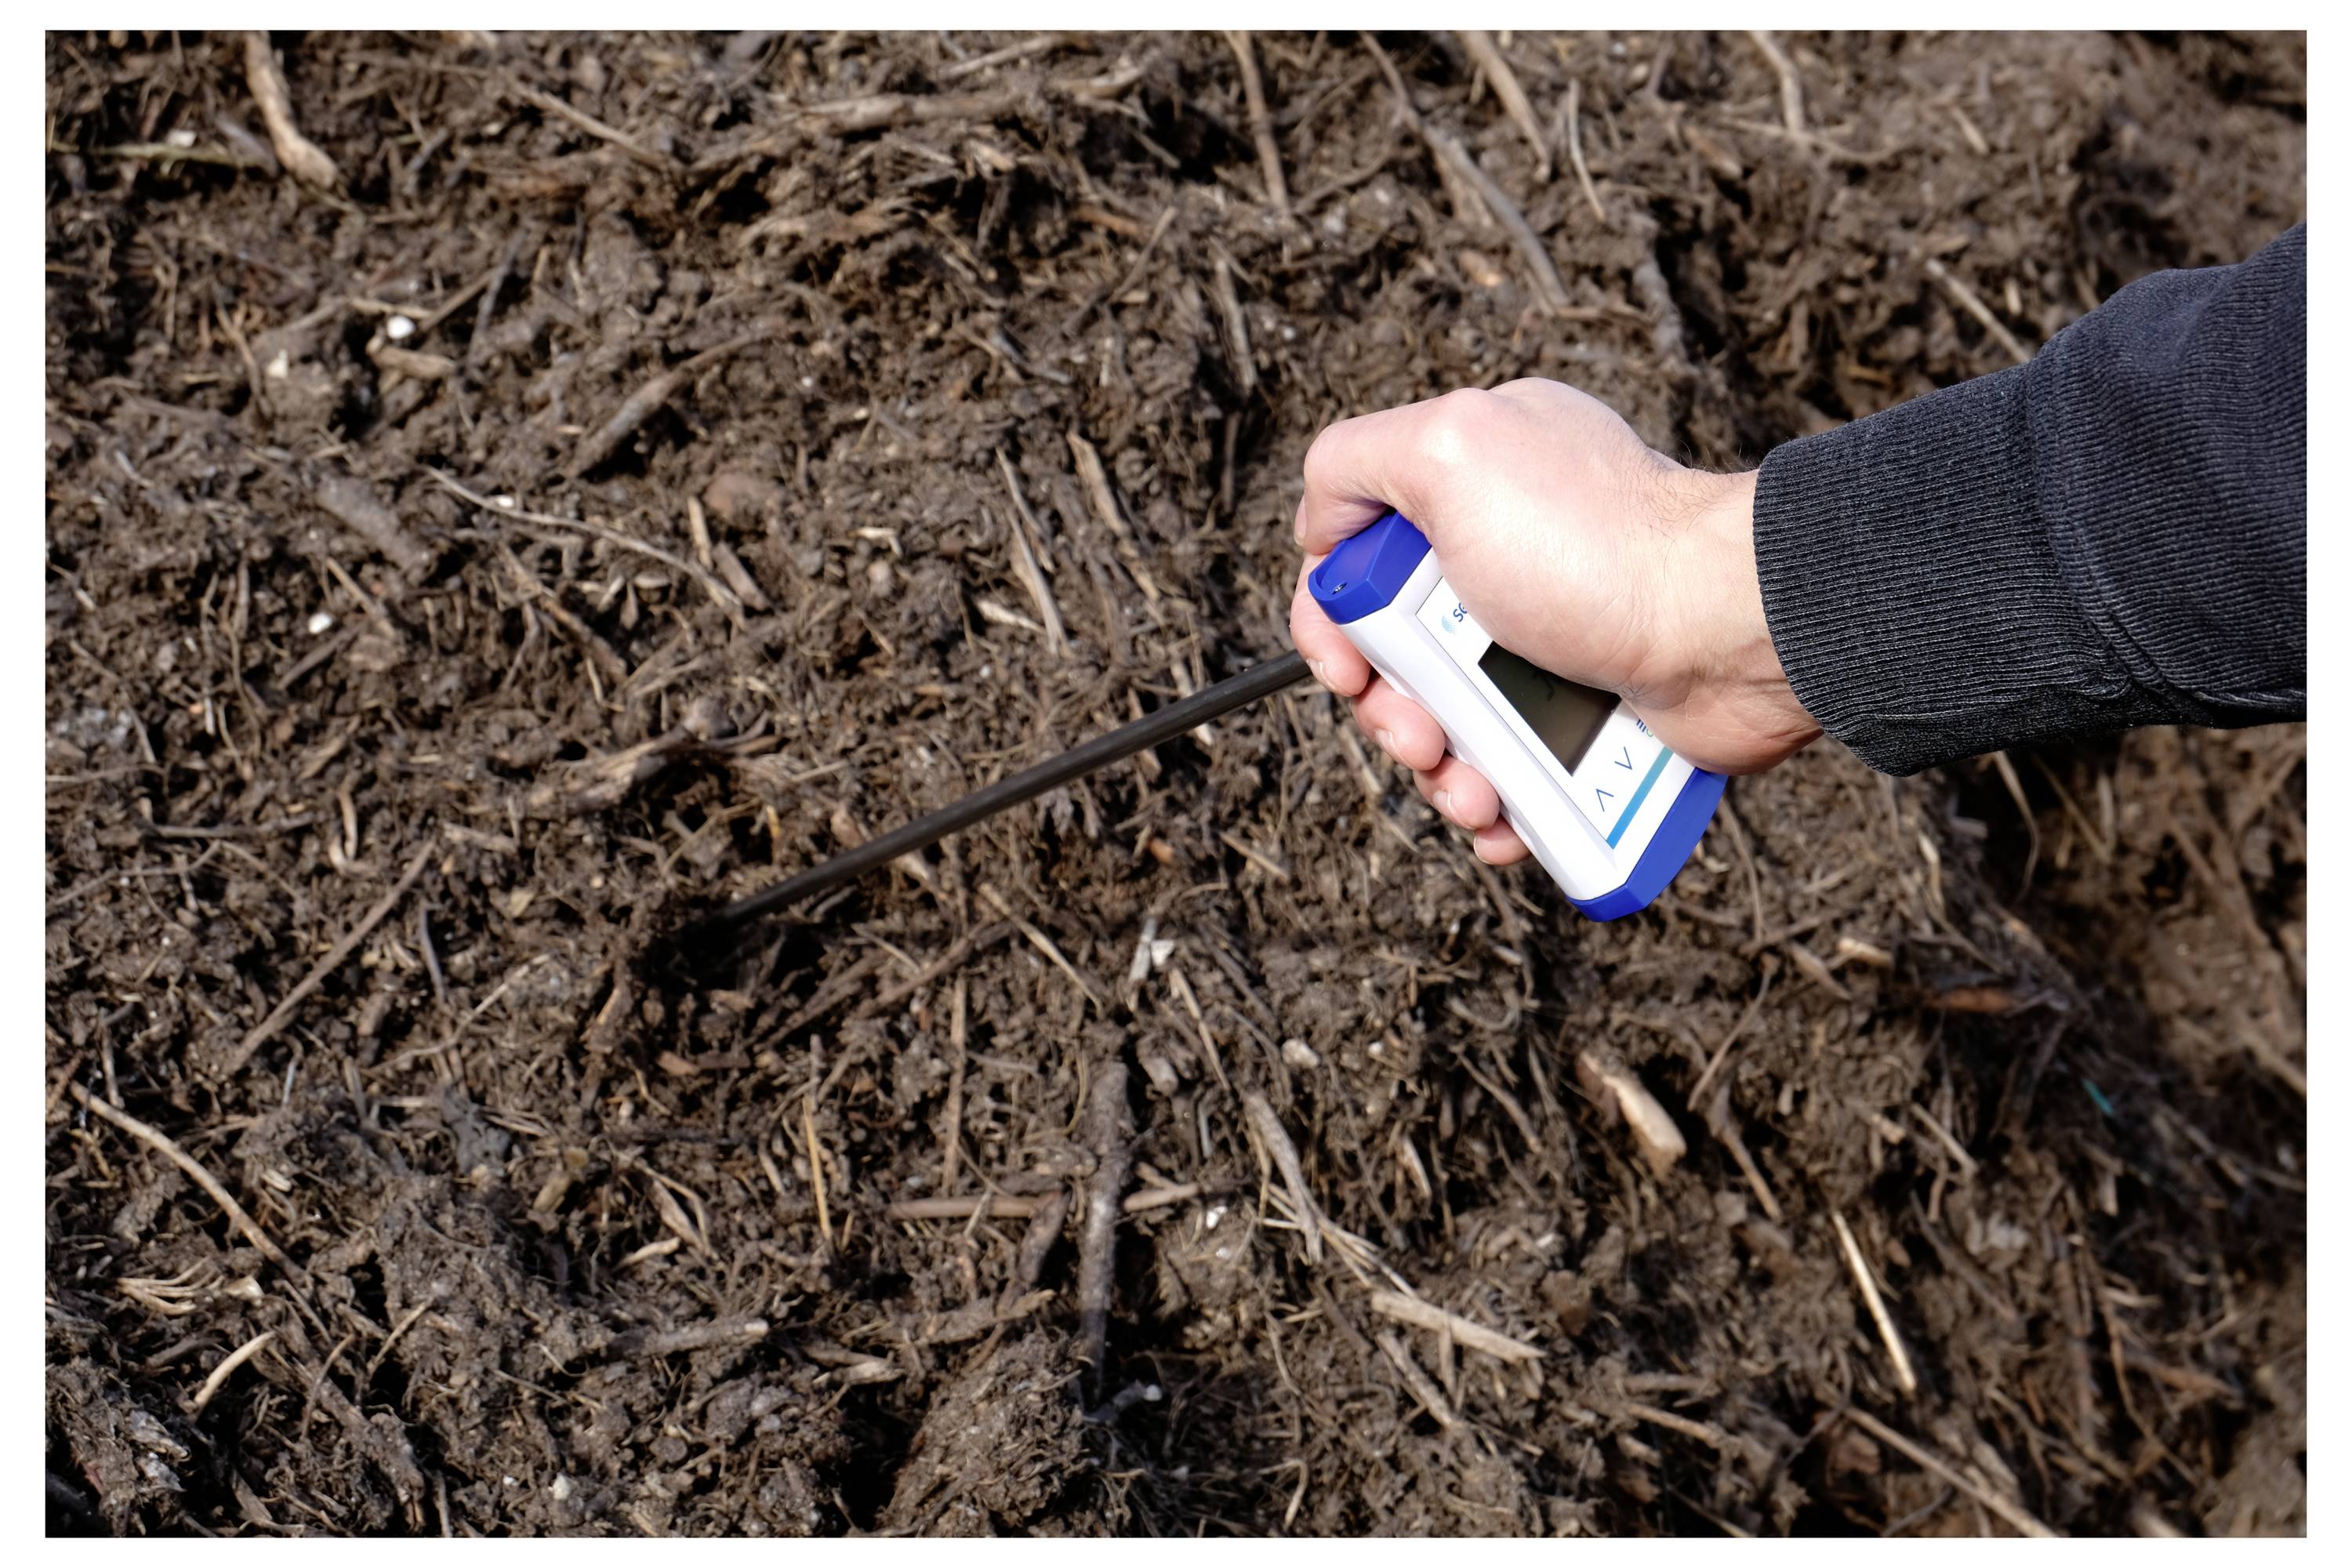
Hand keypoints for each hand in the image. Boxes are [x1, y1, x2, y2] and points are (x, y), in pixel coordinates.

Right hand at [1288, 380, 1818, 865]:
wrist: (1730, 634)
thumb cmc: (1607, 548)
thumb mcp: (1451, 452)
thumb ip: (1359, 461)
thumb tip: (1319, 520)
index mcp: (1473, 485)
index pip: (1361, 555)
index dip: (1335, 618)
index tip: (1349, 661)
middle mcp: (1509, 559)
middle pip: (1397, 655)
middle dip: (1390, 710)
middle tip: (1417, 730)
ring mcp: (1551, 640)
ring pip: (1450, 724)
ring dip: (1440, 772)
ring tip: (1471, 788)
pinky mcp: (1590, 711)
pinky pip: (1514, 773)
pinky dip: (1497, 802)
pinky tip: (1502, 811)